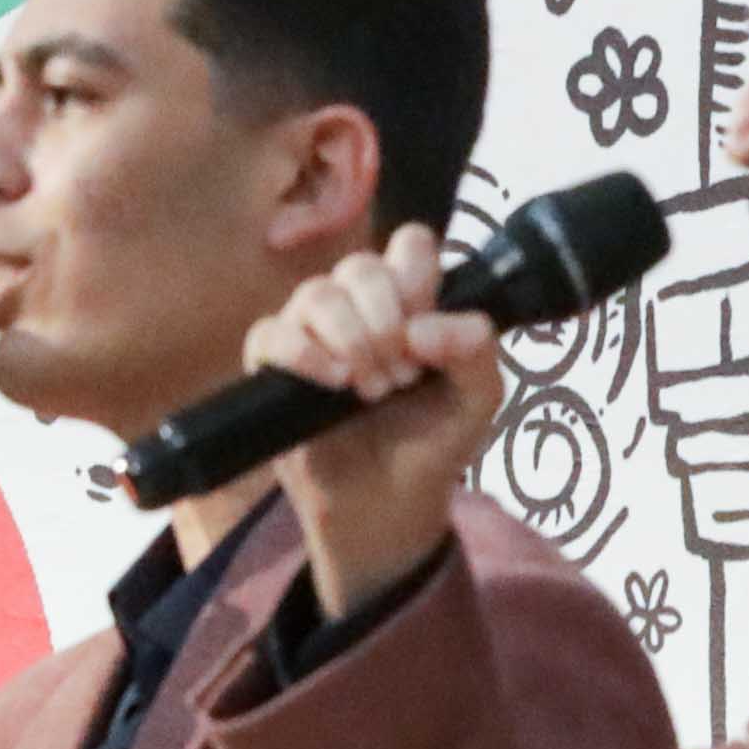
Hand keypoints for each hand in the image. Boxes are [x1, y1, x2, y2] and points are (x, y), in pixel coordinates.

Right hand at [242, 226, 500, 618]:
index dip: (418, 278)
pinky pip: (269, 332)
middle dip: (386, 320)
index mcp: (410, 300)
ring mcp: (312, 333)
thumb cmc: (434, 441)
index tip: (428, 332)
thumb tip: (424, 327)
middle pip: (360, 265)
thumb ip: (474, 348)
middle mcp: (358, 306)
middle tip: (403, 375)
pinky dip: (302, 352)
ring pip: (315, 293)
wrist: (390, 503)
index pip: (408, 244)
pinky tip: (335, 382)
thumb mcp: (479, 397)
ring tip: (373, 390)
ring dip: (351, 339)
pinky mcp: (272, 368)